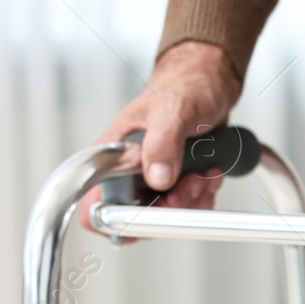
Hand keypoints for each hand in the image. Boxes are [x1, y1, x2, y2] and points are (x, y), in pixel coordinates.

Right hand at [79, 40, 241, 234]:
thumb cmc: (183, 86)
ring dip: (192, 200)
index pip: (96, 204)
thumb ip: (162, 142)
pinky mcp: (173, 184)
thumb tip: (157, 177)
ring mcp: (151, 180)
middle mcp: (128, 171)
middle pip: (135, 218)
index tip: (150, 210)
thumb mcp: (173, 109)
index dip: (119, 217)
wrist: (209, 85)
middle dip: (168, 209)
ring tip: (202, 172)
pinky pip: (187, 209)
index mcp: (112, 153)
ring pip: (165, 217)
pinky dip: (203, 195)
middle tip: (189, 184)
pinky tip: (208, 173)